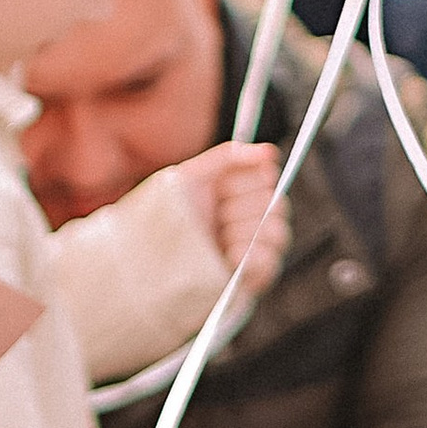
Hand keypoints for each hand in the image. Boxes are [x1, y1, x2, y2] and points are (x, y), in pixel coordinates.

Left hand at [166, 141, 287, 301]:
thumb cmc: (168, 219)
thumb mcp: (188, 178)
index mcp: (243, 192)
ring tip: (216, 239)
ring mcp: (259, 248)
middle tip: (213, 219)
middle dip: (236, 208)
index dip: (240, 182)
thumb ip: (229, 157)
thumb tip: (269, 152)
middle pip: (276, 203)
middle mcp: (257, 218)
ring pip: (276, 230)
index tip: (217, 191)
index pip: (267, 176)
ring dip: (239, 231)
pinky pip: (270, 259)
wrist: (150, 260)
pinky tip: (226, 255)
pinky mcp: (257, 276)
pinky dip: (247, 254)